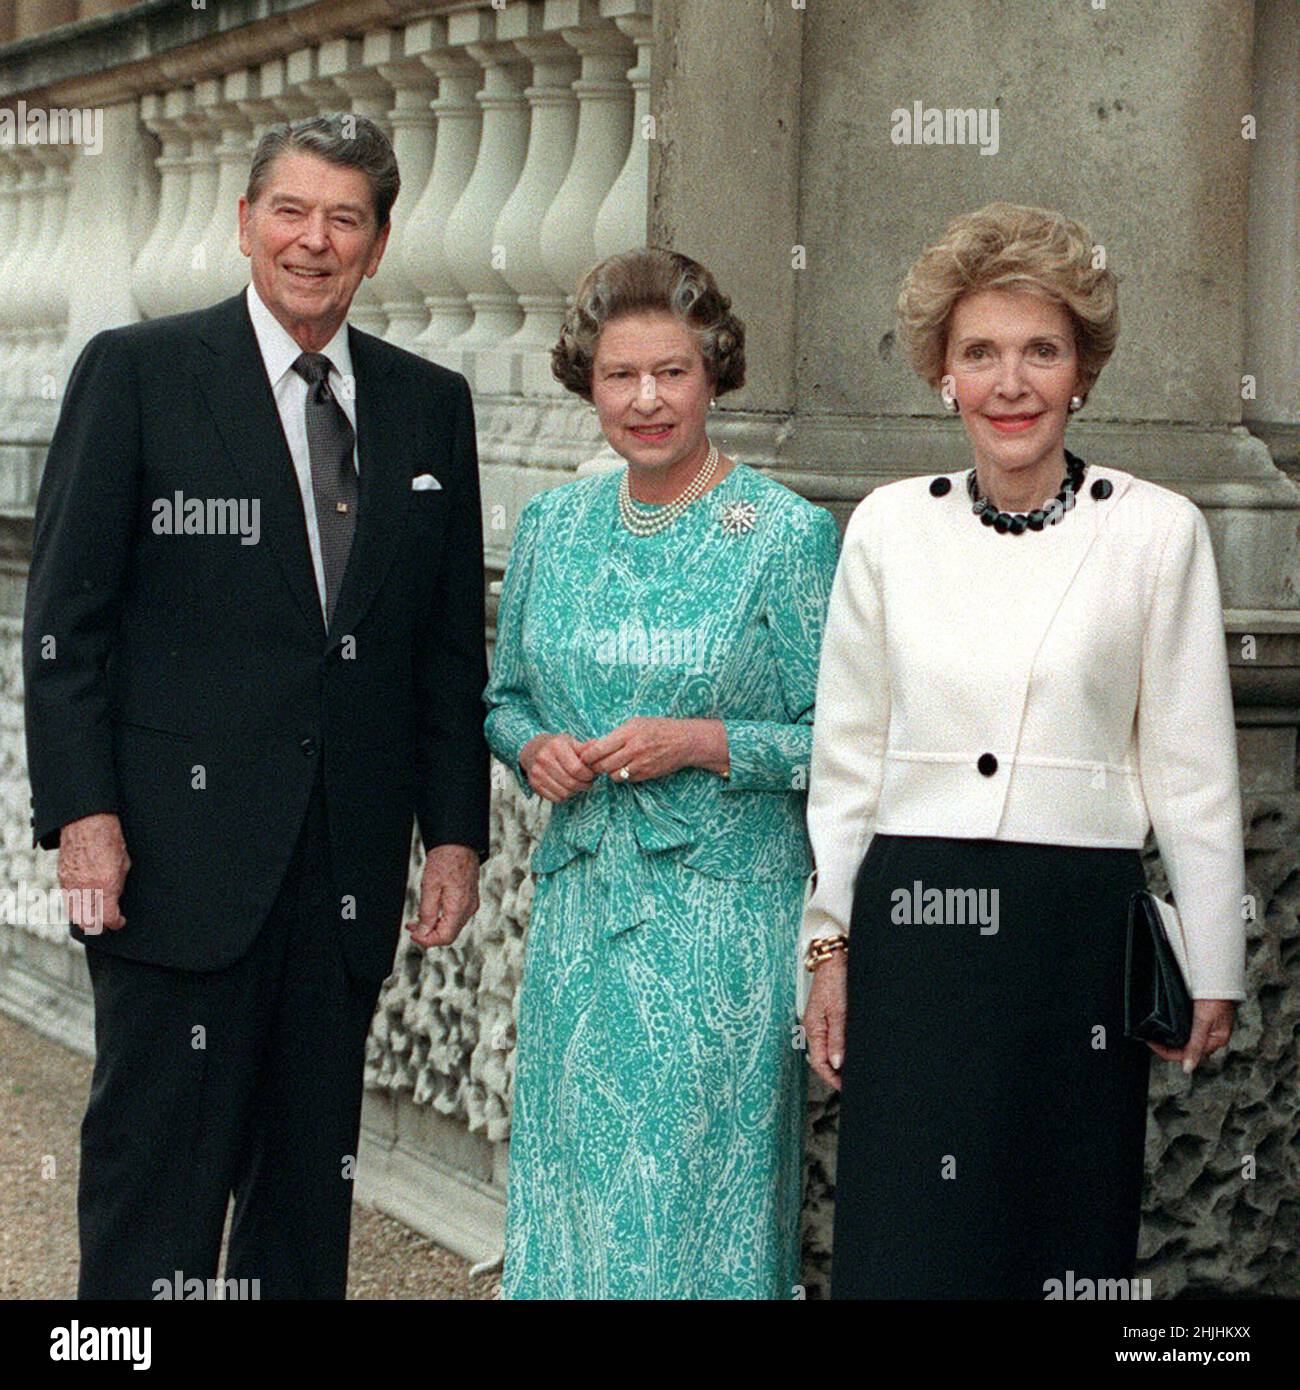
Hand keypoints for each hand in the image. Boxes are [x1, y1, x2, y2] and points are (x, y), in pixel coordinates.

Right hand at [58, 812, 129, 933]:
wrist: (85, 823)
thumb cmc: (109, 840)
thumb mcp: (123, 864)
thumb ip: (118, 885)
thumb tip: (115, 898)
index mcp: (105, 886)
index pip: (108, 919)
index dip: (117, 923)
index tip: (120, 921)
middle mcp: (86, 889)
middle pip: (88, 924)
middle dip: (99, 926)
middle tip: (107, 920)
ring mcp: (71, 885)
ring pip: (75, 915)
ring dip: (86, 918)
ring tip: (96, 912)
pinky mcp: (62, 878)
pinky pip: (68, 899)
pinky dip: (76, 904)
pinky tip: (85, 900)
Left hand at [406, 843, 479, 948]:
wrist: (459, 842)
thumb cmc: (445, 860)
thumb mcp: (430, 887)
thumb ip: (427, 913)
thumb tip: (423, 933)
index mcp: (459, 908)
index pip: (445, 938)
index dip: (427, 940)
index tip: (413, 934)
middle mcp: (468, 908)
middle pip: (449, 934)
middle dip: (428, 934)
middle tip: (411, 927)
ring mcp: (471, 903)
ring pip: (452, 926)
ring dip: (434, 926)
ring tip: (417, 919)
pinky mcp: (469, 898)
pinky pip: (456, 916)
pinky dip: (442, 918)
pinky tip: (431, 910)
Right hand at [519, 732, 596, 802]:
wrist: (533, 749)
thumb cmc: (557, 746)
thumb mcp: (571, 742)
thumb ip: (586, 748)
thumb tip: (599, 749)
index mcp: (556, 746)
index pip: (577, 769)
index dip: (588, 775)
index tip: (592, 775)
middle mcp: (544, 758)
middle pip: (571, 783)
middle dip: (584, 785)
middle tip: (588, 782)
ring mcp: (537, 772)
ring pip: (564, 793)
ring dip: (575, 792)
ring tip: (578, 784)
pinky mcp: (534, 784)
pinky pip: (555, 798)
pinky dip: (564, 796)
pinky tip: (566, 787)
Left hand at [577, 717, 726, 782]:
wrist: (684, 741)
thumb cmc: (657, 728)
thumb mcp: (635, 723)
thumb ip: (614, 734)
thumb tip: (591, 746)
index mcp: (629, 732)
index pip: (599, 749)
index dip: (587, 755)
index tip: (584, 755)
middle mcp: (634, 749)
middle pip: (603, 765)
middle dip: (594, 765)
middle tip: (592, 763)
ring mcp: (641, 764)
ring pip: (612, 775)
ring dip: (608, 771)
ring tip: (610, 764)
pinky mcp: (646, 775)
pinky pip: (625, 780)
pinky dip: (621, 776)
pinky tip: (624, 767)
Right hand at [802, 952, 847, 1090]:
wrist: (835, 956)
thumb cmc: (835, 979)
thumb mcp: (839, 1011)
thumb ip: (837, 1038)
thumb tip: (836, 1063)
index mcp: (813, 1028)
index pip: (819, 1062)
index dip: (832, 1078)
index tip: (846, 1088)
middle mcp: (814, 1027)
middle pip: (823, 1058)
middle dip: (837, 1073)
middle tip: (854, 1083)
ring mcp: (821, 1021)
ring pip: (828, 1048)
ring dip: (840, 1061)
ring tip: (855, 1070)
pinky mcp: (829, 1014)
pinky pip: (833, 1037)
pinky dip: (841, 1047)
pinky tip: (852, 1051)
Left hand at [1147, 998, 1235, 1072]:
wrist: (1219, 978)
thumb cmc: (1216, 998)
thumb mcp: (1203, 1022)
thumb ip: (1195, 1045)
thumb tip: (1188, 1068)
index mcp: (1216, 1040)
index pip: (1188, 1055)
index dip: (1167, 1052)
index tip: (1151, 1044)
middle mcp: (1213, 1036)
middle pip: (1187, 1049)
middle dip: (1169, 1047)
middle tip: (1151, 1040)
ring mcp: (1209, 1027)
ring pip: (1187, 1040)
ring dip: (1172, 1040)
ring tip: (1156, 1035)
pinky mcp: (1204, 1018)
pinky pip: (1189, 1030)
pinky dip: (1177, 1031)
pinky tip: (1168, 1027)